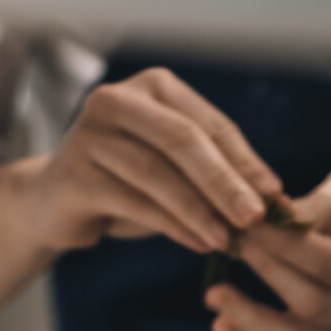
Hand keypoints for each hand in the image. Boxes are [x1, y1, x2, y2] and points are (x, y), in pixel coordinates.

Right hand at [20, 68, 283, 256]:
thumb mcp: (175, 170)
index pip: (208, 123)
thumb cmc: (127, 183)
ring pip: (157, 174)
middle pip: (182, 140)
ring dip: (198, 210)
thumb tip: (275, 198)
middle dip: (223, 181)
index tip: (274, 194)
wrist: (55, 204)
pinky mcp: (74, 175)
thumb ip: (217, 173)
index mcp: (153, 87)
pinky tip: (197, 244)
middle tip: (255, 217)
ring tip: (227, 240)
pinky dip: (171, 226)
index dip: (244, 160)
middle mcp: (117, 100)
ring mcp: (90, 135)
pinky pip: (133, 202)